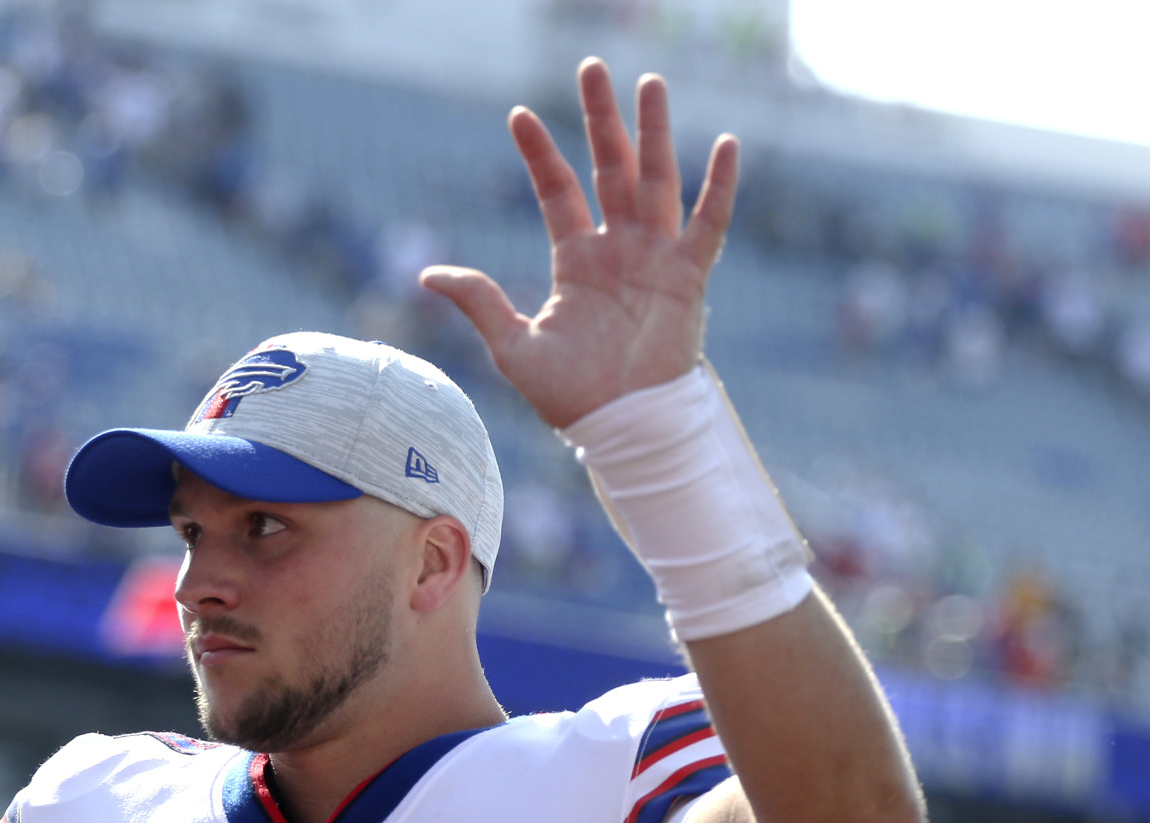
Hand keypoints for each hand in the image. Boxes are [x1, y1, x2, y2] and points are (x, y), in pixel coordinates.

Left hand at [420, 60, 736, 429]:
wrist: (621, 427)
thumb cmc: (569, 395)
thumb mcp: (512, 345)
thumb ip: (479, 301)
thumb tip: (426, 274)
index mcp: (576, 259)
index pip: (556, 190)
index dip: (539, 154)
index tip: (517, 115)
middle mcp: (617, 249)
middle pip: (609, 168)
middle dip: (600, 119)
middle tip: (590, 68)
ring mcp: (655, 258)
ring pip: (656, 180)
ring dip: (653, 133)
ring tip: (649, 83)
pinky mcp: (689, 277)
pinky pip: (708, 222)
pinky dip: (718, 185)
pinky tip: (723, 144)